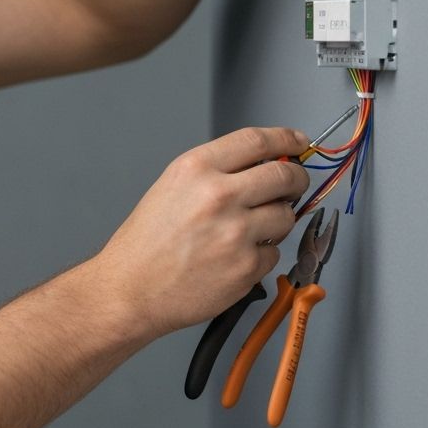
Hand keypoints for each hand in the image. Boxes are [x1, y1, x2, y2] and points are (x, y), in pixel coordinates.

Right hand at [95, 126, 310, 338]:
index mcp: (196, 169)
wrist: (130, 288)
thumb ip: (216, 172)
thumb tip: (262, 166)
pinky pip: (274, 253)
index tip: (298, 141)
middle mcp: (218, 195)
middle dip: (296, 179)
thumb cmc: (145, 243)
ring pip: (286, 216)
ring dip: (277, 221)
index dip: (285, 138)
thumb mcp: (172, 187)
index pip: (257, 140)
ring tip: (247, 230)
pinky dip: (261, 255)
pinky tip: (233, 258)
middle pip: (284, 175)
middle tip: (294, 185)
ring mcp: (236, 232)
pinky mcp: (246, 266)